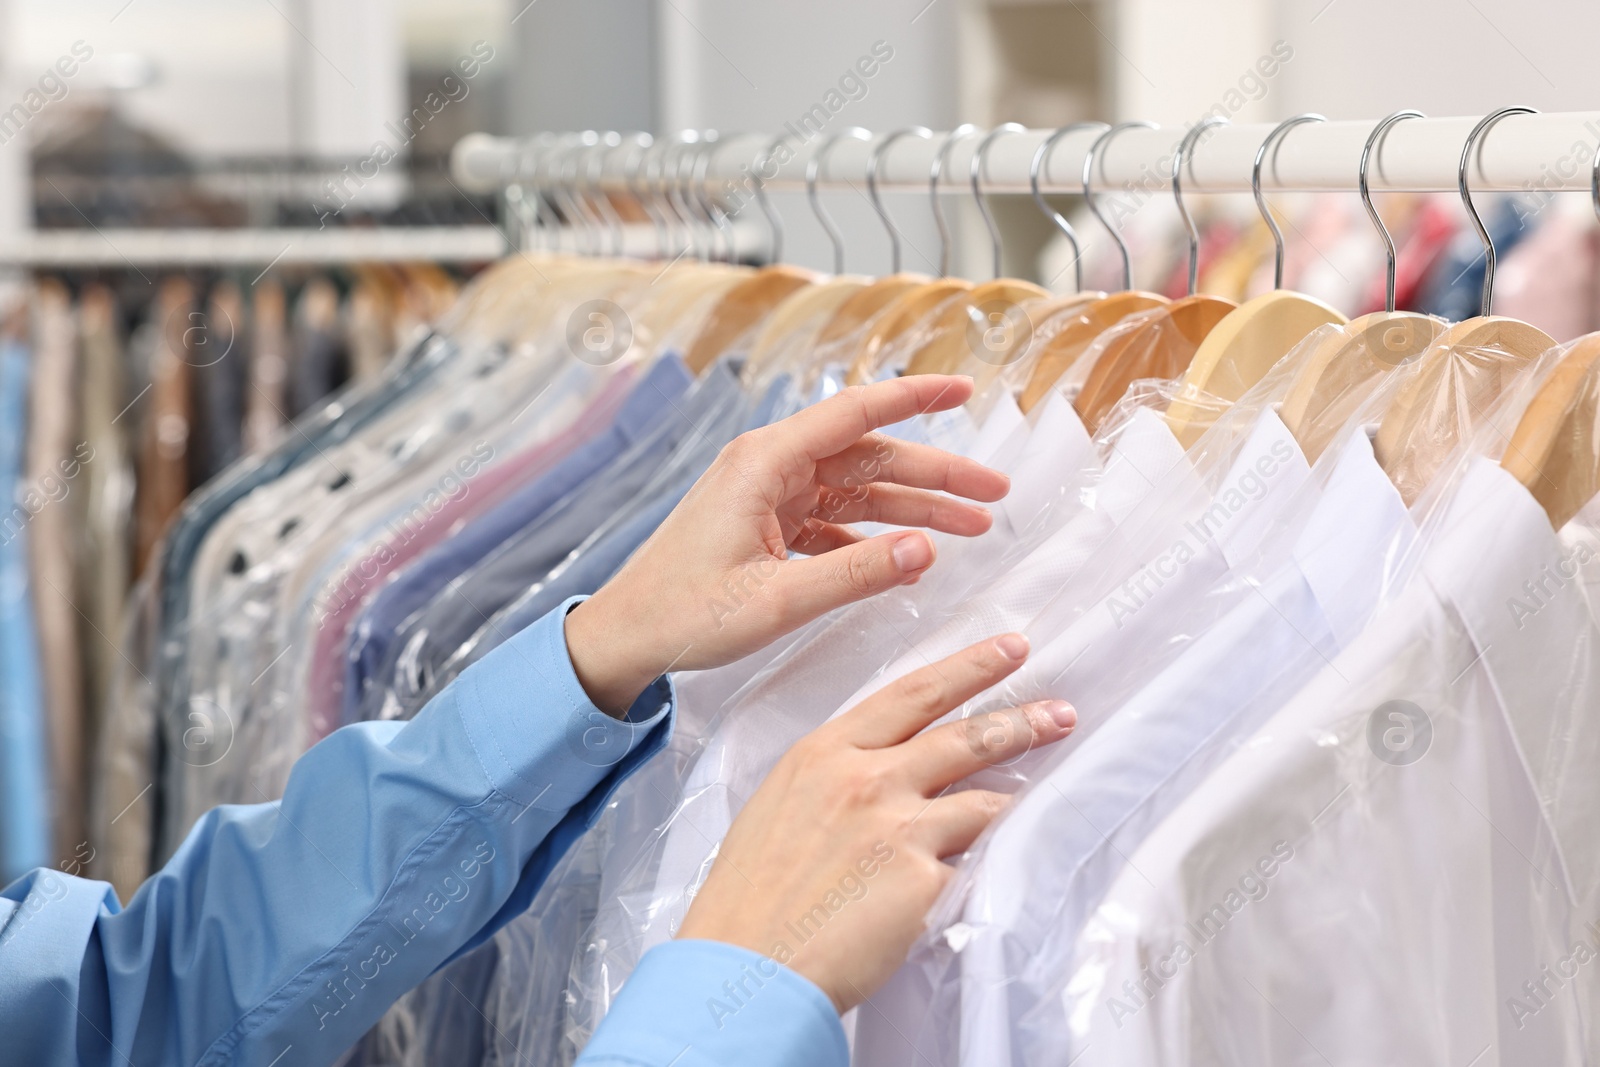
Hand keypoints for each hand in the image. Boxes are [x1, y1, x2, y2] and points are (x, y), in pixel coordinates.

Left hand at [564, 375, 1008, 712]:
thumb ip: (855, 573)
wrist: (624, 637)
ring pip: (858, 488)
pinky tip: (911, 556)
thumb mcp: (776, 600)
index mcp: (764, 463)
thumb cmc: (682, 614)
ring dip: (913, 507)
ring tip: (973, 526)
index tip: (967, 386)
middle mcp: (768, 467)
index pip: (855, 413)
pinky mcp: (766, 525)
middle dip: (936, 472)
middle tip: (995, 492)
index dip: (916, 397)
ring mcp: (768, 496)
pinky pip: (835, 518)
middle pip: (869, 455)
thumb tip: (927, 549)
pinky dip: (875, 534)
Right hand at [675, 634, 1075, 1011]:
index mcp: (825, 753)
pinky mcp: (923, 880)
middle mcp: (867, 779)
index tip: (1008, 649)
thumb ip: (838, 778)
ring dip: (1020, 798)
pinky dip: (985, 868)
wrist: (745, 962)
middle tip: (1061, 712)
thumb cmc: (750, 895)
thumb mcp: (783, 805)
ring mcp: (899, 828)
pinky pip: (971, 866)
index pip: (912, 694)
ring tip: (1047, 795)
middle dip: (1021, 720)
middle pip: (964, 736)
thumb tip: (889, 774)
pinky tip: (1000, 870)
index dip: (968, 667)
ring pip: (983, 801)